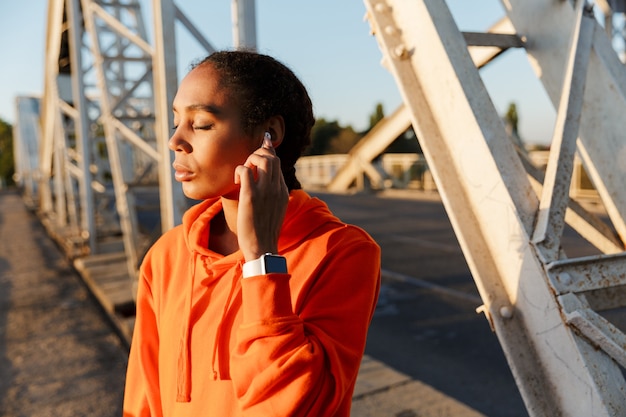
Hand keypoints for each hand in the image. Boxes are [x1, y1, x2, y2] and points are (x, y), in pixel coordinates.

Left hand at [234, 134, 288, 261]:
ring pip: (262, 159)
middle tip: (248, 167)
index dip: (266, 154)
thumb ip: (272, 195)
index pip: (277, 163)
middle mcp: (276, 188)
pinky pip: (245, 170)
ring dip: (250, 160)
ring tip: (243, 174)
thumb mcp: (274, 210)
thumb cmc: (264, 231)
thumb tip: (264, 187)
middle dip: (258, 155)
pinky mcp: (251, 196)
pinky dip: (238, 170)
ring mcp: (265, 191)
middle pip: (272, 157)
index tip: (256, 154)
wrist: (262, 247)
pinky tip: (236, 182)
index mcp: (282, 191)